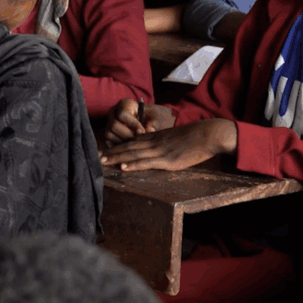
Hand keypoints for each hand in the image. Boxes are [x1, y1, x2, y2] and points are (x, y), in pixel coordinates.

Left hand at [99, 119, 236, 171]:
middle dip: (111, 153)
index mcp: (155, 137)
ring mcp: (159, 151)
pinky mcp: (167, 160)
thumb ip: (162, 142)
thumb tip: (154, 148)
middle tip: (96, 157)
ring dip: (117, 158)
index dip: (117, 146)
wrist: (207, 135)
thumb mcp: (173, 137)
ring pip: (133, 154)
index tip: (104, 150)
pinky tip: (123, 167)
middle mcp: (153, 143)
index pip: (131, 142)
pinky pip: (147, 162)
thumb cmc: (193, 137)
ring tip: (103, 162)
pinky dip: (133, 165)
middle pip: (128, 147)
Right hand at [104, 99, 174, 144]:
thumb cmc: (152, 118)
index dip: (132, 124)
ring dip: (122, 142)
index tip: (142, 131)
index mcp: (124, 104)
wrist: (149, 122)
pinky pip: (109, 142)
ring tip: (135, 144)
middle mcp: (114, 112)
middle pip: (114, 125)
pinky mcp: (108, 133)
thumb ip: (153, 124)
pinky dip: (119, 146)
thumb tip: (150, 130)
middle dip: (128, 135)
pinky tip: (130, 147)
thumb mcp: (155, 118)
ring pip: (109, 134)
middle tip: (139, 140)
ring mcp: (109, 123)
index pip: (122, 114)